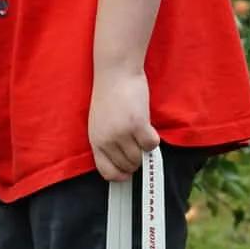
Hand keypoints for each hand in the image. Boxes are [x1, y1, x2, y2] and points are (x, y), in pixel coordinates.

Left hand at [88, 67, 159, 181]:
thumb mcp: (99, 123)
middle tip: (139, 147)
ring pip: (139, 157)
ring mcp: (122, 133)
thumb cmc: (109, 95)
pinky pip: (151, 145)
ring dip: (144, 150)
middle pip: (127, 165)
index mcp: (95, 141)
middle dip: (136, 160)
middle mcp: (107, 140)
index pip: (106, 171)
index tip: (128, 174)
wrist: (115, 72)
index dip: (119, 176)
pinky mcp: (138, 124)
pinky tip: (149, 128)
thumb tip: (122, 162)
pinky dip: (154, 140)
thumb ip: (107, 142)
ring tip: (142, 135)